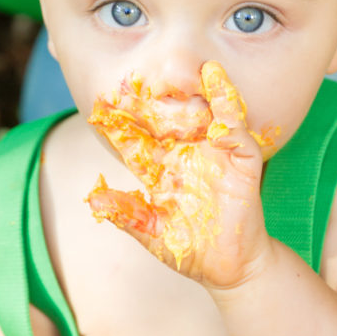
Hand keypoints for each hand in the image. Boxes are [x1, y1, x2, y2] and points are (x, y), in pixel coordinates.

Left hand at [87, 61, 274, 287]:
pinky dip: (229, 107)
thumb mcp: (153, 234)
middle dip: (153, 99)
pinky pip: (236, 128)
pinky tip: (218, 86)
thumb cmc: (190, 251)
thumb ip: (127, 215)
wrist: (230, 268)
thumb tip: (94, 200)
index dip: (120, 125)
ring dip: (198, 90)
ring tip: (193, 68)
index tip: (99, 106)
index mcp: (161, 170)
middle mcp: (186, 155)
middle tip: (136, 76)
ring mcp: (215, 155)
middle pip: (168, 119)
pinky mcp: (242, 161)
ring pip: (204, 114)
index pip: (137, 141)